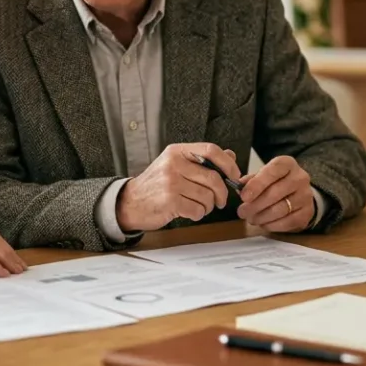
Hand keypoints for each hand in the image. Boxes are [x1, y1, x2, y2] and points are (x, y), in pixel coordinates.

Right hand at [116, 143, 241, 231]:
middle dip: (221, 193)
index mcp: (177, 151)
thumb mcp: (176, 165)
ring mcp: (170, 182)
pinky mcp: (169, 201)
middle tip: (220, 201)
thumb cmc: (156, 185)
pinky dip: (198, 214)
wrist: (130, 202)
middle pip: (213, 178)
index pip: (211, 150)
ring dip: (208, 206)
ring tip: (198, 206)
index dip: (228, 164)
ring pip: (207, 197)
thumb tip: (231, 156)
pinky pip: (198, 210)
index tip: (235, 176)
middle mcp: (173, 164)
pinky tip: (189, 212)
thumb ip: (202, 160)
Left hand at [236, 155, 314, 231]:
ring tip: (251, 219)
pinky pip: (288, 222)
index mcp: (287, 164)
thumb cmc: (275, 182)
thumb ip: (250, 180)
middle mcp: (300, 177)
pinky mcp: (308, 212)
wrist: (298, 194)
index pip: (273, 170)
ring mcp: (306, 195)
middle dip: (255, 205)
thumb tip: (238, 187)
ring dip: (262, 216)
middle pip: (275, 192)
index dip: (257, 184)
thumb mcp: (263, 175)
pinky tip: (263, 224)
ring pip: (281, 209)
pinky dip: (272, 225)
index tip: (243, 197)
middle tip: (242, 212)